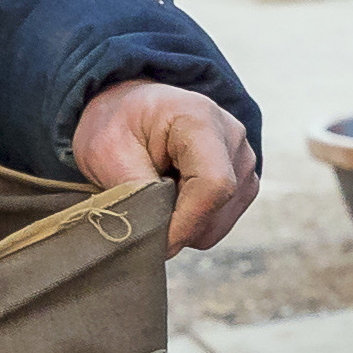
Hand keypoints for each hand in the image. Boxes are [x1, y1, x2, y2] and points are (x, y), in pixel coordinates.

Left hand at [75, 77, 259, 250]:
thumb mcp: (108, 151)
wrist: (133, 109)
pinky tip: (173, 196)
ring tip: (157, 193)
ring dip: (182, 224)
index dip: (186, 222)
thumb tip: (158, 238)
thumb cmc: (119, 122)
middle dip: (177, 225)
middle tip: (142, 206)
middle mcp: (233, 138)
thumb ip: (136, 192)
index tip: (156, 242)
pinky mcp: (244, 183)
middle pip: (217, 209)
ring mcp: (244, 161)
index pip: (214, 184)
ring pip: (218, 224)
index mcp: (200, 119)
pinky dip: (191, 222)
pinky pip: (218, 224)